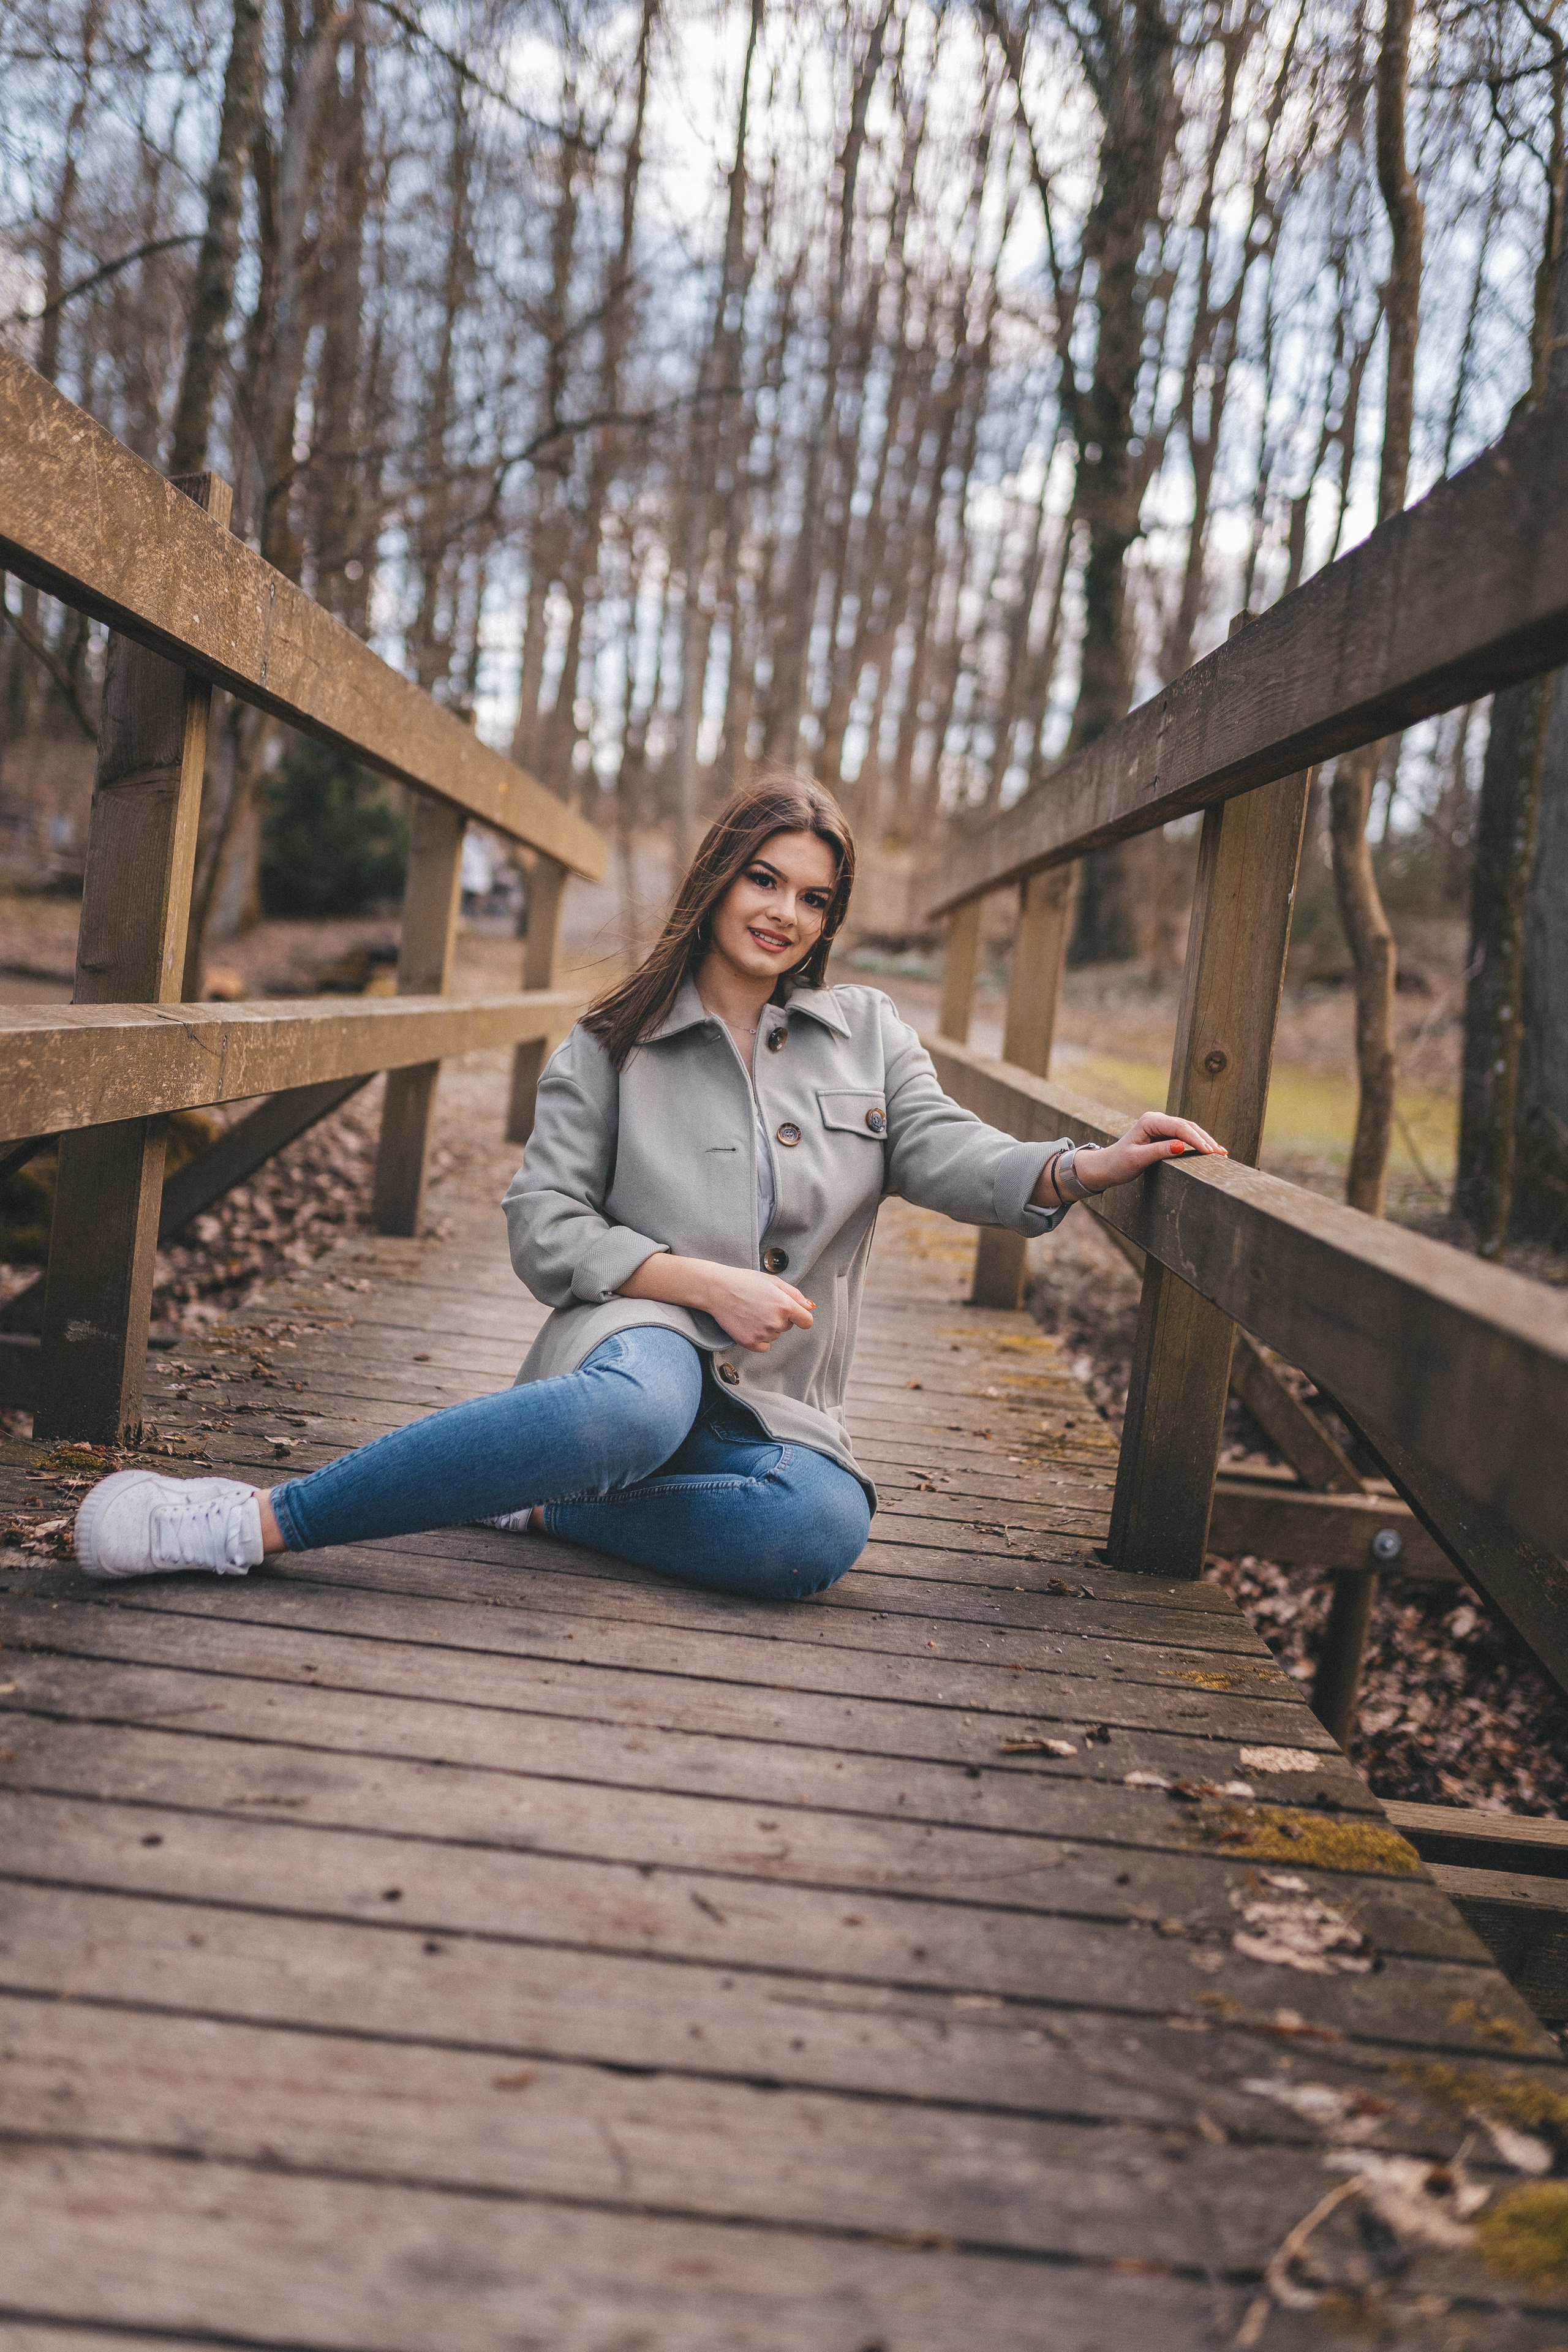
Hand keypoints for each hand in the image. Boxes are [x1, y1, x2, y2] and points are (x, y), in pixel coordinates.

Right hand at [698, 1263, 815, 1351]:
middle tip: (762, 1305)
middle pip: (788, 1327)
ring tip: (752, 1312)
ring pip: (775, 1336)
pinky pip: (764, 1346)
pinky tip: (749, 1324)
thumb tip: (810, 1307)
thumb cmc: (745, 1282)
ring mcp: (762, 1334)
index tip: (795, 1315)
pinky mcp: (749, 1343)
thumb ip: (795, 1295)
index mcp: (785, 1305)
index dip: (801, 1317)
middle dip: (780, 1318)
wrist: (717, 1289)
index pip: (807, 1321)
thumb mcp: (774, 1282)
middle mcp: (775, 1322)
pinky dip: (759, 1338)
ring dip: (768, 1327)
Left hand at [1032, 1112, 1226, 1205]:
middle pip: (1187, 1127)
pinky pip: (1185, 1137)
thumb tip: (1182, 1146)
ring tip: (1221, 1153)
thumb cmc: (1119, 1163)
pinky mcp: (1164, 1134)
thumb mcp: (1138, 1159)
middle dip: (1205, 1140)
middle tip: (1221, 1154)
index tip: (1209, 1151)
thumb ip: (1159, 1151)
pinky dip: (1198, 1143)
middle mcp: (1157, 1120)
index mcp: (1150, 1121)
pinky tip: (1211, 1151)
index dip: (1196, 1139)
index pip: (1179, 1127)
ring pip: (1189, 1131)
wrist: (1107, 1166)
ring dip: (1205, 1141)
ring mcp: (1162, 1126)